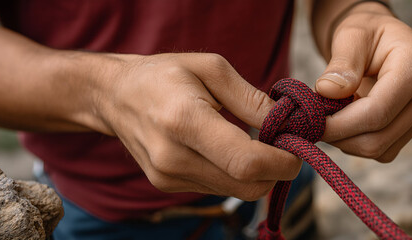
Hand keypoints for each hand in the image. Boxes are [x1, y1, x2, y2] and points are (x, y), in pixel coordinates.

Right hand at [93, 53, 300, 199]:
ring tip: (254, 143)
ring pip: (235, 192)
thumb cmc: (164, 74)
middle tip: (282, 145)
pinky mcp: (166, 186)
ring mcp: (167, 177)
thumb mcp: (210, 68)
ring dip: (256, 174)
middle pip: (246, 186)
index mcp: (183, 120)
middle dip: (275, 171)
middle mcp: (172, 156)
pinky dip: (234, 175)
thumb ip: (250, 98)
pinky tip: (229, 150)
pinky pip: (218, 189)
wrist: (115, 96)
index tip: (296, 148)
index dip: (281, 163)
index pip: (245, 162)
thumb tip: (286, 122)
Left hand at [316, 2, 411, 162]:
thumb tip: (328, 92)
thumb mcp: (351, 35)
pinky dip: (358, 143)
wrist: (381, 40)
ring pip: (380, 149)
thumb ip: (342, 63)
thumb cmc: (365, 33)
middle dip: (341, 135)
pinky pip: (383, 151)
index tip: (312, 121)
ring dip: (347, 141)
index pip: (378, 110)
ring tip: (331, 116)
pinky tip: (347, 121)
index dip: (341, 123)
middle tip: (314, 121)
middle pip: (380, 137)